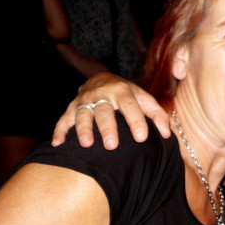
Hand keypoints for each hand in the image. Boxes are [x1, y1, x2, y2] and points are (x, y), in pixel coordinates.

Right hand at [50, 73, 169, 148]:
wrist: (102, 79)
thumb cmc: (127, 95)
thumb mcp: (143, 98)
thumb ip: (157, 114)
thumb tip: (167, 134)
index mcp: (122, 91)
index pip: (130, 106)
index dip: (136, 120)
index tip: (141, 137)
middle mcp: (102, 94)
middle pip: (104, 111)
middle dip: (107, 128)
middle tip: (112, 145)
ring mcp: (84, 101)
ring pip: (82, 115)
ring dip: (83, 130)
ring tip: (87, 145)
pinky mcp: (71, 108)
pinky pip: (63, 119)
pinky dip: (59, 131)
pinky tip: (57, 143)